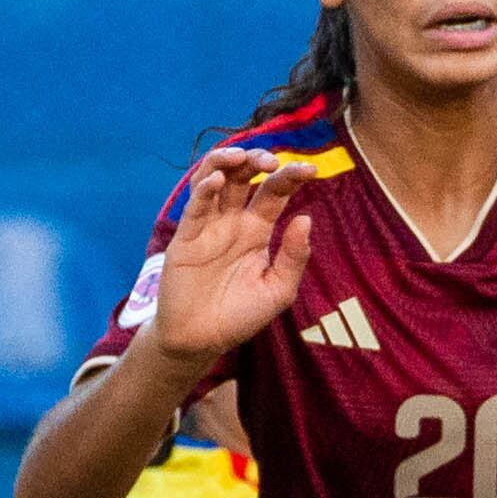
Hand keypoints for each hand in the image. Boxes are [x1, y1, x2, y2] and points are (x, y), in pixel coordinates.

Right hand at [137, 149, 317, 367]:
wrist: (201, 340)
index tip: (311, 170)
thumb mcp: (278, 290)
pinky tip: (218, 181)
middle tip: (272, 162)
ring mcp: (208, 226)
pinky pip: (195, 207)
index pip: (275, 192)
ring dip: (226, 162)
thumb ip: (293, 257)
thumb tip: (306, 219)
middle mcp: (233, 221)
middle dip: (258, 160)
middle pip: (245, 177)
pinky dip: (205, 189)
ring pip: (214, 180)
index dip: (291, 176)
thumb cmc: (240, 315)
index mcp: (258, 229)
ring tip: (241, 157)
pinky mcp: (186, 237)